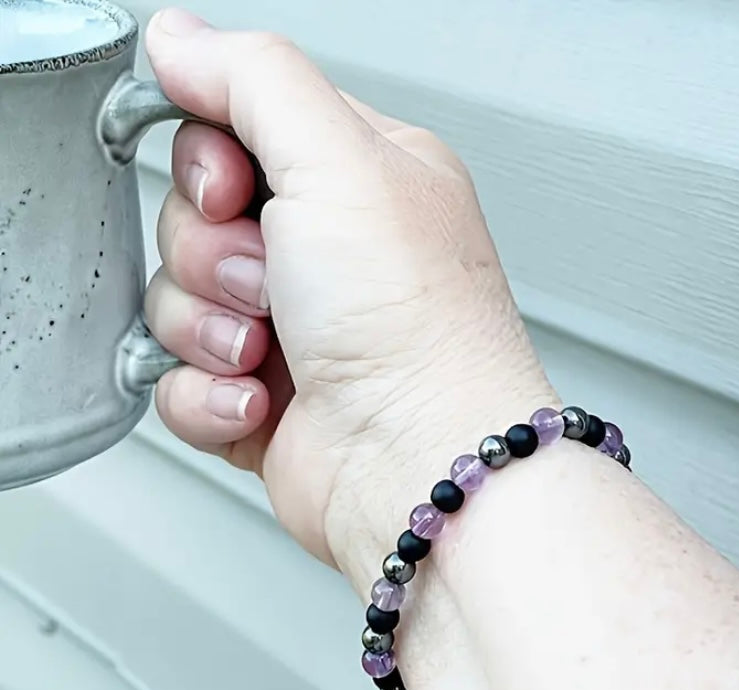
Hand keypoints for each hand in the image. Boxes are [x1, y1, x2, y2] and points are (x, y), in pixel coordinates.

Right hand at [144, 8, 555, 572]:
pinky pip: (180, 377)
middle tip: (271, 281)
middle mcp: (325, 252)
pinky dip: (212, 394)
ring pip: (179, 300)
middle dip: (216, 255)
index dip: (208, 160)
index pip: (236, 131)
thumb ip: (256, 81)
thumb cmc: (414, 325)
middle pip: (195, 218)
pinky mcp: (262, 394)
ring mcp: (292, 326)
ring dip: (213, 328)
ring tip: (273, 348)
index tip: (234, 191)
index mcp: (356, 180)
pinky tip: (265, 400)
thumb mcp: (341, 162)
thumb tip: (184, 40)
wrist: (421, 460)